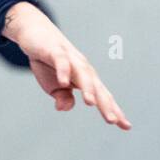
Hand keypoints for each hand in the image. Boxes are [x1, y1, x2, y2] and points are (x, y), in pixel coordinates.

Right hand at [1, 1, 130, 129]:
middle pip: (97, 88)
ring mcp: (70, 57)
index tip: (126, 126)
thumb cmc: (47, 62)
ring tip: (91, 103)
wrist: (33, 33)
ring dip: (88, 88)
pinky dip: (63, 71)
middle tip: (113, 120)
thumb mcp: (53, 86)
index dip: (113, 110)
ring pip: (83, 74)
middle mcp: (82, 68)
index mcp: (85, 78)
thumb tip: (65, 108)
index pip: (102, 96)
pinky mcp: (55, 50)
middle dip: (105, 104)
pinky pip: (61, 61)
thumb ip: (63, 98)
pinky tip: (64, 82)